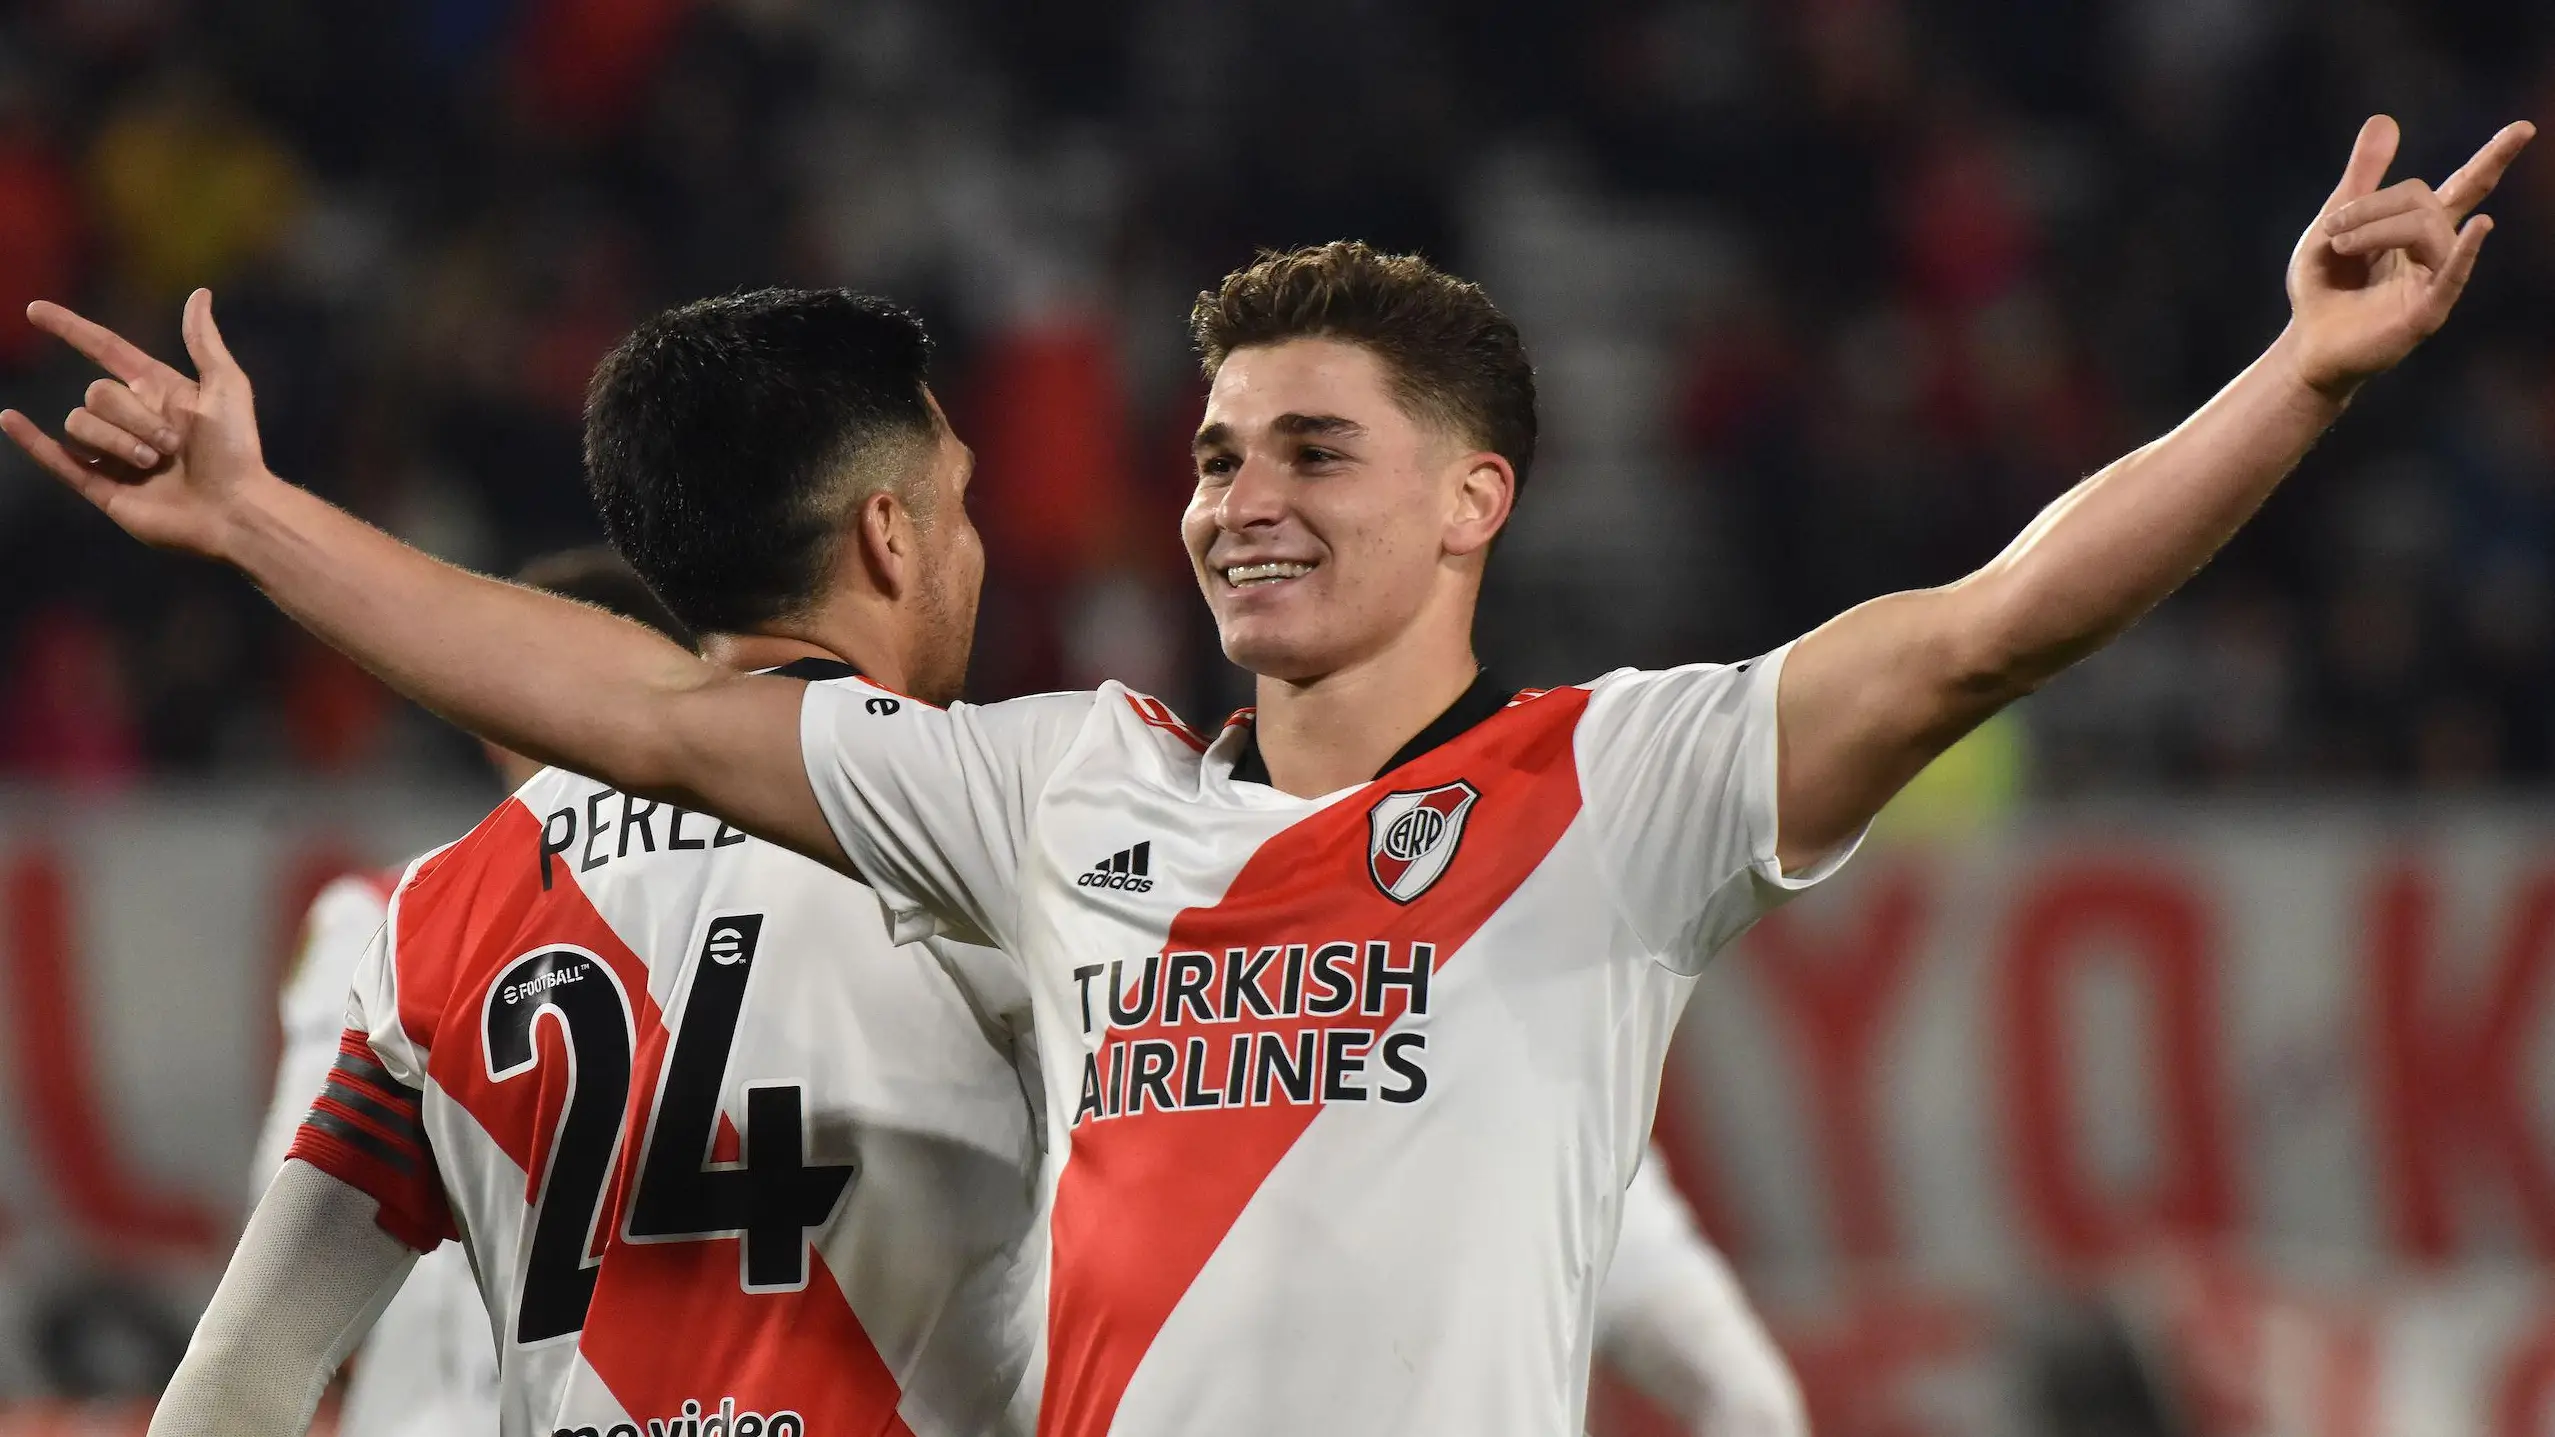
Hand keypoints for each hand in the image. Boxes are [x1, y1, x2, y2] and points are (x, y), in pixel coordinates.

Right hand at [1, 288, 278, 558]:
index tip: (35, 310)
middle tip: (173, 445)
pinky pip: (57, 458)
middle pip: (96, 393)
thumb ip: (204, 342)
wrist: (235, 510)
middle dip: (133, 416)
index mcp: (158, 391)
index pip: (105, 349)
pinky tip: (8, 418)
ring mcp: (114, 454)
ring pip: (80, 424)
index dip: (72, 329)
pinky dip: (30, 440)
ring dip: (119, 442)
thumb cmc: (237, 451)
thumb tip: (200, 293)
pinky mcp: (102, 487)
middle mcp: (132, 420)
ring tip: (155, 464)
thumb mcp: (226, 387)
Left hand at [2285, 114, 2533, 400]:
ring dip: (2375, 229)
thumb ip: (2361, 177)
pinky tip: (2482, 227)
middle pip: (2424, 202)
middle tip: (2330, 228)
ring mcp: (2435, 280)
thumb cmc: (2323, 288)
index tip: (2525, 128)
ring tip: (2337, 247)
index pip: (2465, 186)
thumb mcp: (2333, 224)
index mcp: (2417, 228)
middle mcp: (2435, 251)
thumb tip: (2384, 119)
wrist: (2307, 344)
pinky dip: (2466, 252)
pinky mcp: (2426, 312)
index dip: (2494, 157)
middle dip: (2371, 206)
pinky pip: (2453, 276)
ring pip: (2426, 230)